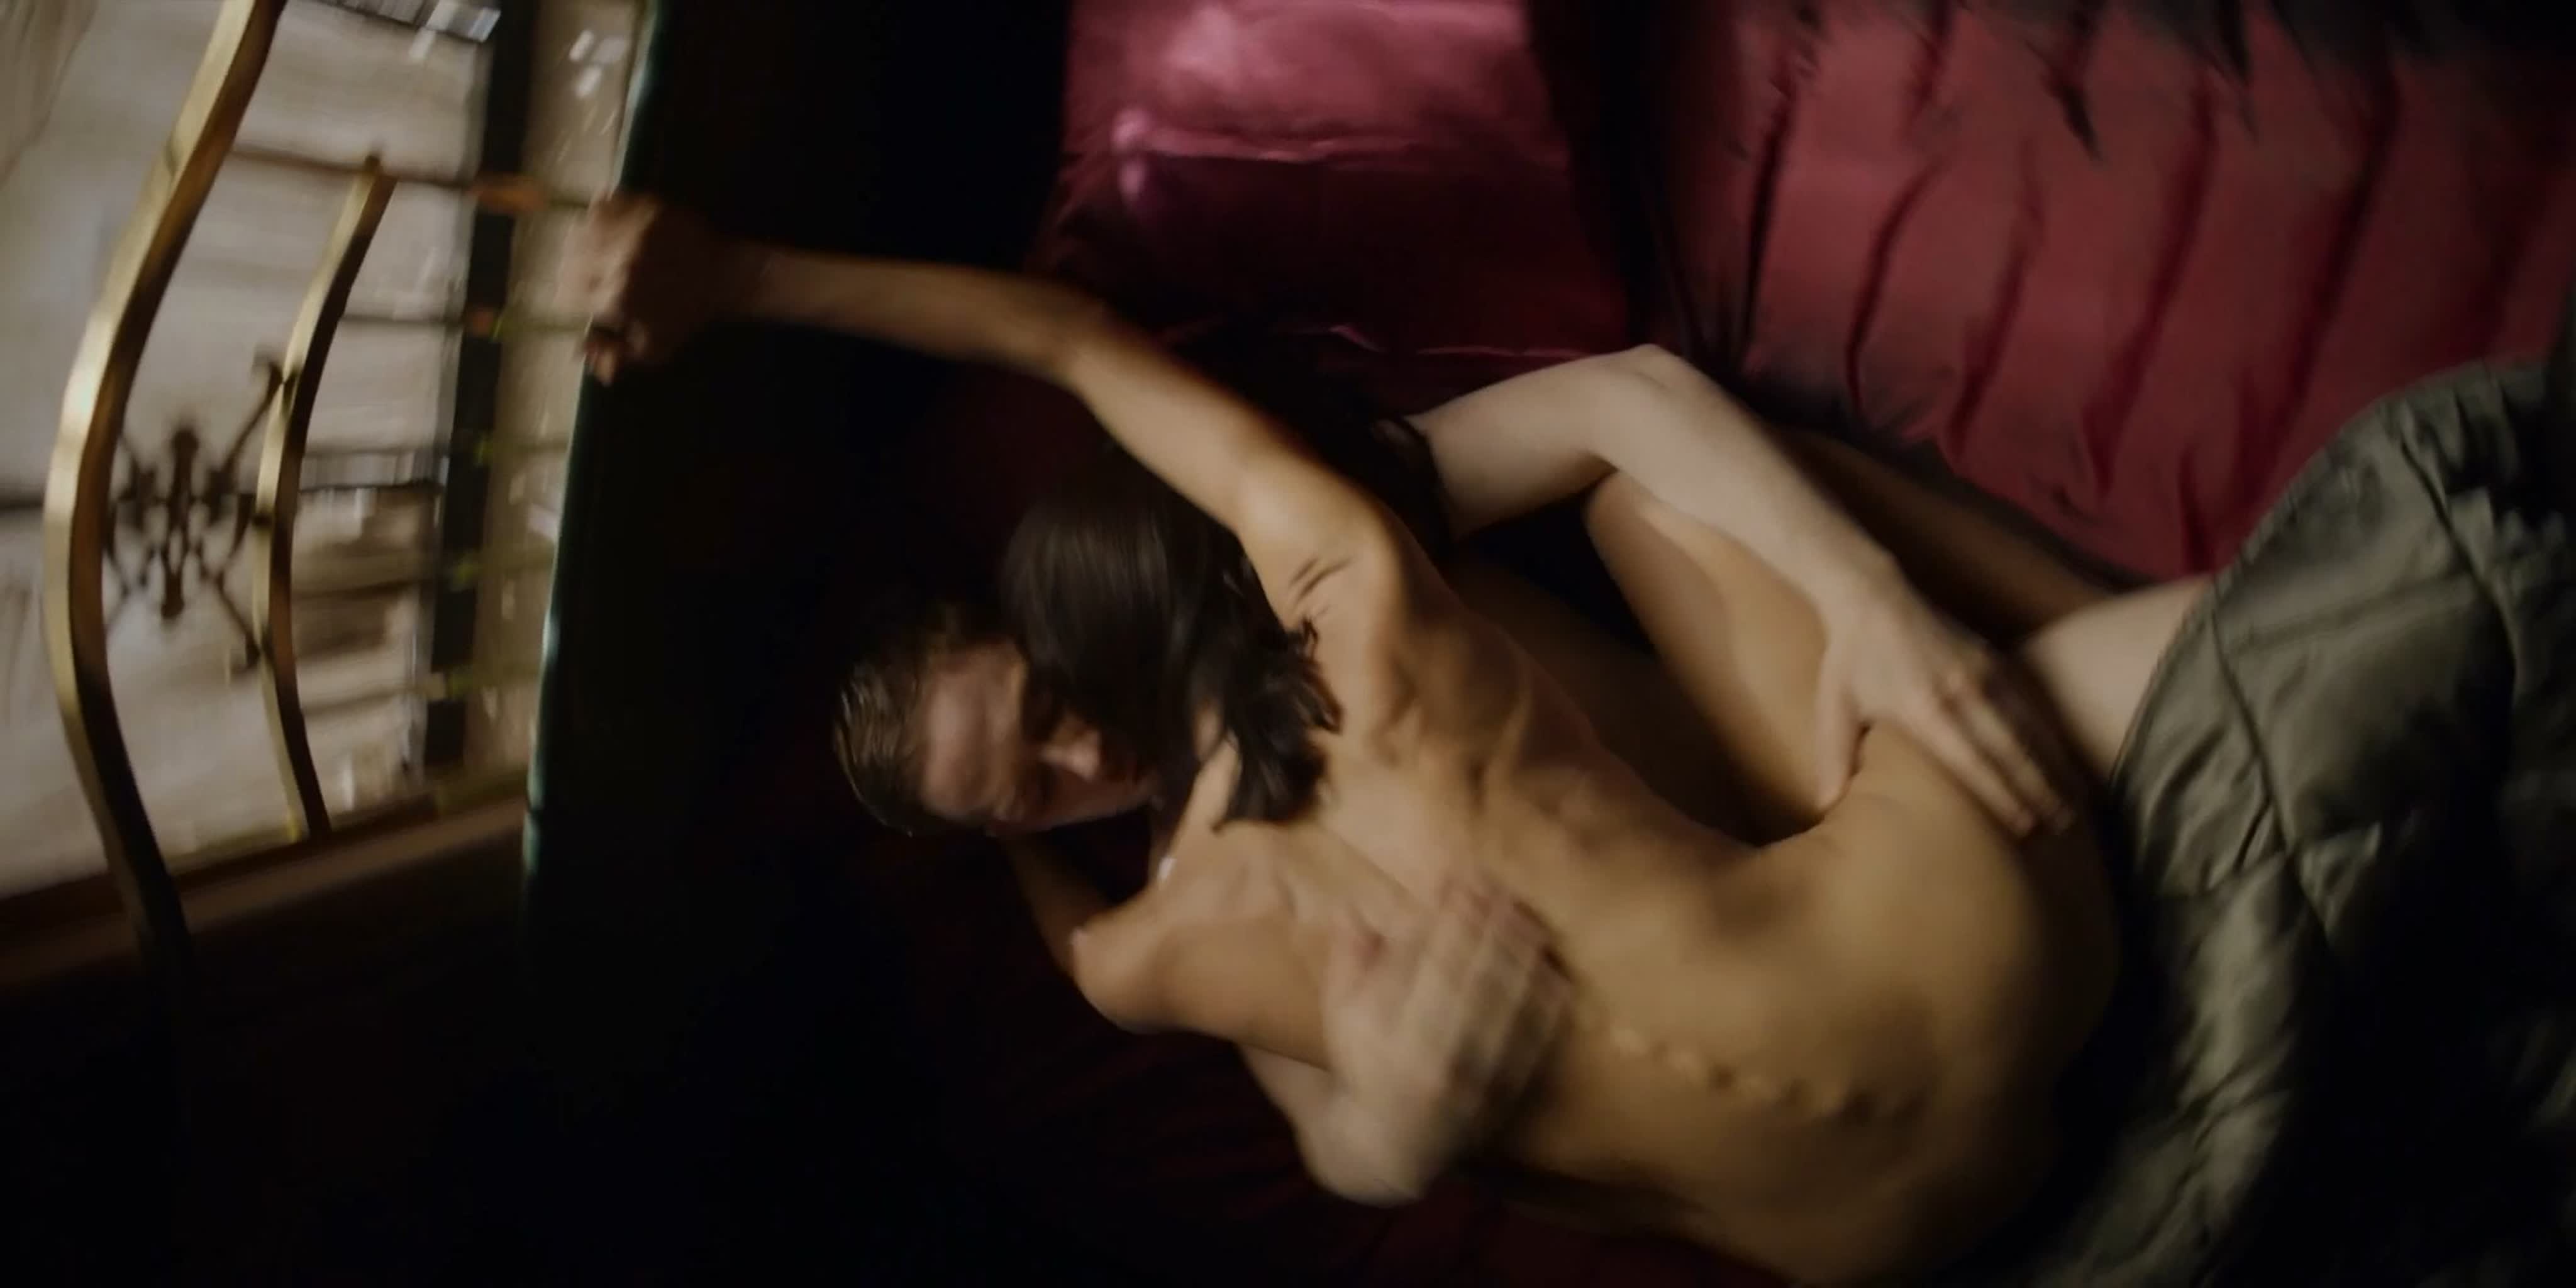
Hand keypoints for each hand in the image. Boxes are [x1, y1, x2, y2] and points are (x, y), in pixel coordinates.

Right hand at [558, 192, 748, 382]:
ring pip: (580, 229)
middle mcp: (620, 262)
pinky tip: (609, 227)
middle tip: (585, 276)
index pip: (566, 294)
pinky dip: (600, 214)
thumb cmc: (685, 317)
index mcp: (619, 299)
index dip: (567, 297)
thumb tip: (577, 349)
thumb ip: (613, 356)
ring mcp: (633, 231)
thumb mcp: (652, 351)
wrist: (723, 278)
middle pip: (568, 260)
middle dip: (571, 271)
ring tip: (594, 251)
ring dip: (581, 242)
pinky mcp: (645, 208)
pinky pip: (604, 203)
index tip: (576, 298)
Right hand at [1317, 875, 1569, 1191]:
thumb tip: (1355, 911)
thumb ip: (1347, 965)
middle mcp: (1435, 1061)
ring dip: (1520, 959)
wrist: (1390, 1146)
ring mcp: (1475, 1080)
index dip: (1447, 921)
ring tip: (1530, 916)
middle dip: (1487, 930)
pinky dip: (1544, 1006)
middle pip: (1471, 982)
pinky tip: (1553, 970)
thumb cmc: (1362, 1065)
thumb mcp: (1340, 1018)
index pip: (1425, 966)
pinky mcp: (1504, 1094)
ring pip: (1505, 1009)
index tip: (1460, 880)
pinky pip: (1532, 1044)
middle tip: (1502, 887)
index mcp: (1390, 1040)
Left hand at [1813, 577, 2083, 834]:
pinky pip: (2029, 704)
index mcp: (1925, 711)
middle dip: (2039, 792)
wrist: (1873, 596)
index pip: (1972, 764)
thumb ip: (1834, 758)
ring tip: (2071, 803)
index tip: (2026, 828)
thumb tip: (1826, 807)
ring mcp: (1983, 675)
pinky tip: (2061, 759)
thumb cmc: (1850, 661)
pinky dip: (2048, 735)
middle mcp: (1963, 695)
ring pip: (2029, 729)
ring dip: (2052, 766)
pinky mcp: (1993, 661)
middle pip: (2011, 751)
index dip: (2002, 797)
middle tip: (2062, 828)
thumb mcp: (1834, 709)